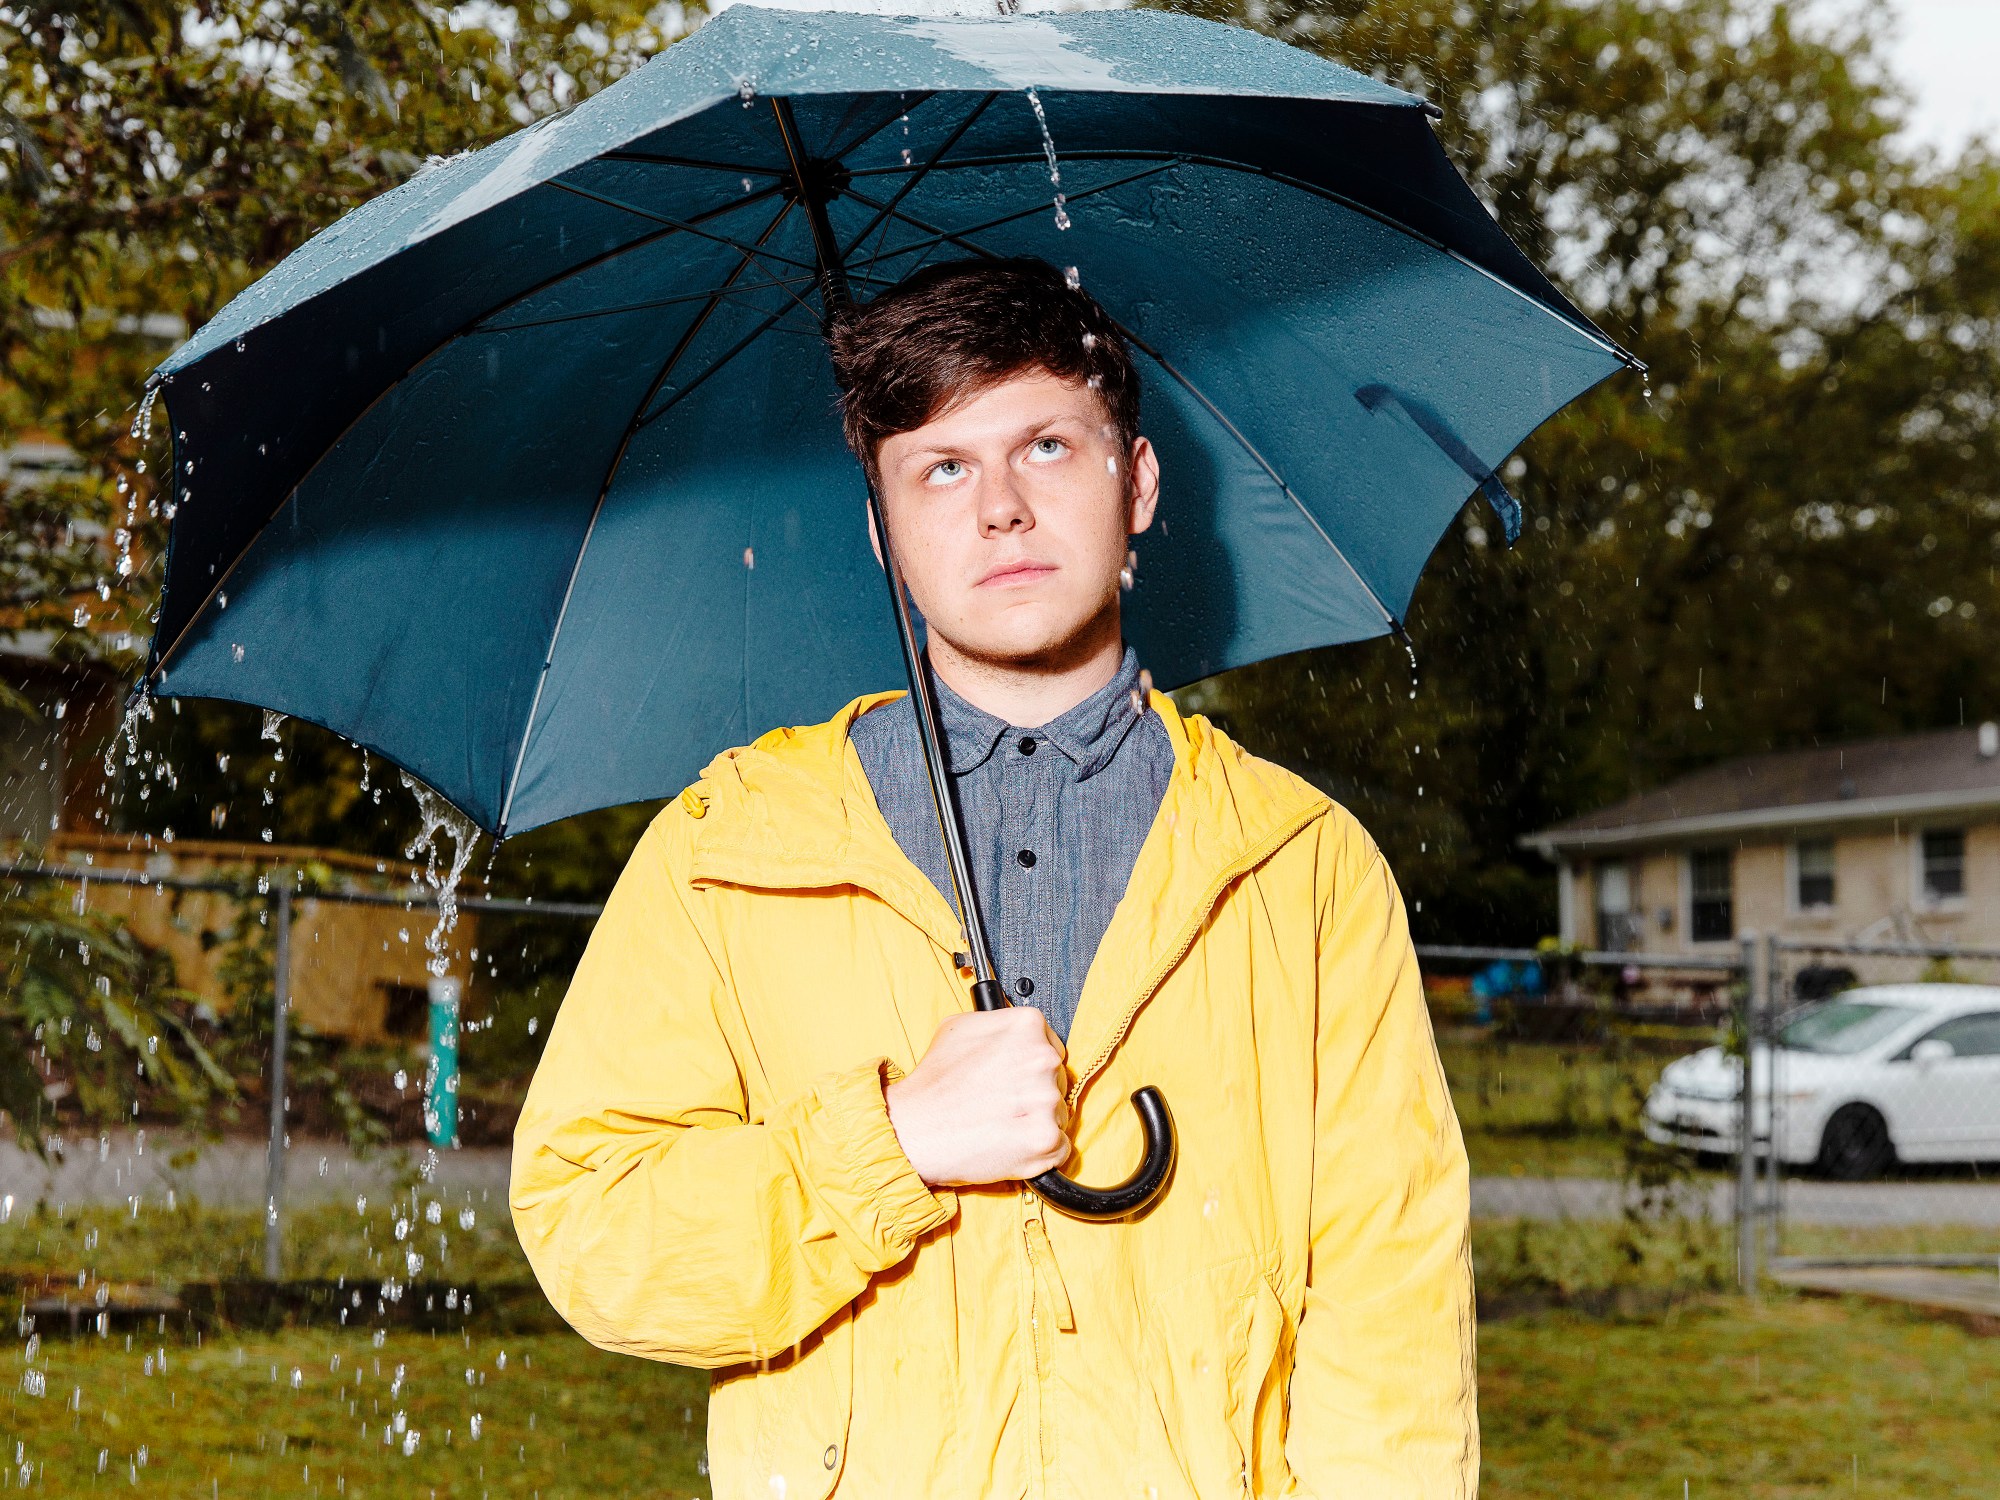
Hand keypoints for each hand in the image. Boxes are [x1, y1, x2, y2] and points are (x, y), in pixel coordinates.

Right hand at [884, 1008, 1072, 1186]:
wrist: (913, 1129)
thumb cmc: (933, 1084)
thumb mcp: (958, 1028)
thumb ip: (998, 1025)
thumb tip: (1018, 1034)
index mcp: (1026, 1026)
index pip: (1051, 1047)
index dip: (1030, 1068)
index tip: (1012, 1079)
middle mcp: (1042, 1058)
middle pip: (1058, 1081)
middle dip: (1034, 1095)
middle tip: (1001, 1104)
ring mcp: (1046, 1100)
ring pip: (1059, 1114)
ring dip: (1036, 1122)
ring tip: (999, 1124)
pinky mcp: (1045, 1139)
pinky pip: (1060, 1146)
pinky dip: (1040, 1151)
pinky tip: (1010, 1144)